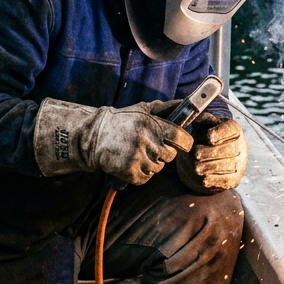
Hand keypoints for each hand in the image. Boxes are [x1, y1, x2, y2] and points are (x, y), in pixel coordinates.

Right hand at [34, 98, 192, 185]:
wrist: (95, 136)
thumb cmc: (123, 121)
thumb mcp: (144, 109)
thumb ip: (167, 108)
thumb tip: (188, 106)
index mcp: (152, 125)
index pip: (182, 139)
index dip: (184, 142)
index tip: (180, 142)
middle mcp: (146, 141)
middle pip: (171, 156)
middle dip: (165, 152)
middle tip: (152, 146)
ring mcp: (137, 158)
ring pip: (158, 168)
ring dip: (152, 163)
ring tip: (138, 152)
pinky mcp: (129, 172)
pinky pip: (146, 178)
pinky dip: (142, 173)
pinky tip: (132, 162)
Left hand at [175, 114, 247, 193]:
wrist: (214, 156)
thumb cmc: (208, 136)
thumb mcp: (205, 125)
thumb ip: (201, 120)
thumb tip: (196, 116)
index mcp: (234, 129)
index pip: (231, 129)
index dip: (220, 133)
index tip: (209, 136)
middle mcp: (240, 145)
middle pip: (231, 149)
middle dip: (212, 152)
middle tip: (196, 154)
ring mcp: (240, 163)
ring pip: (229, 166)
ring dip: (212, 167)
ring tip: (196, 168)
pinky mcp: (235, 178)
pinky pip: (228, 180)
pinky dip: (216, 181)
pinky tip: (204, 180)